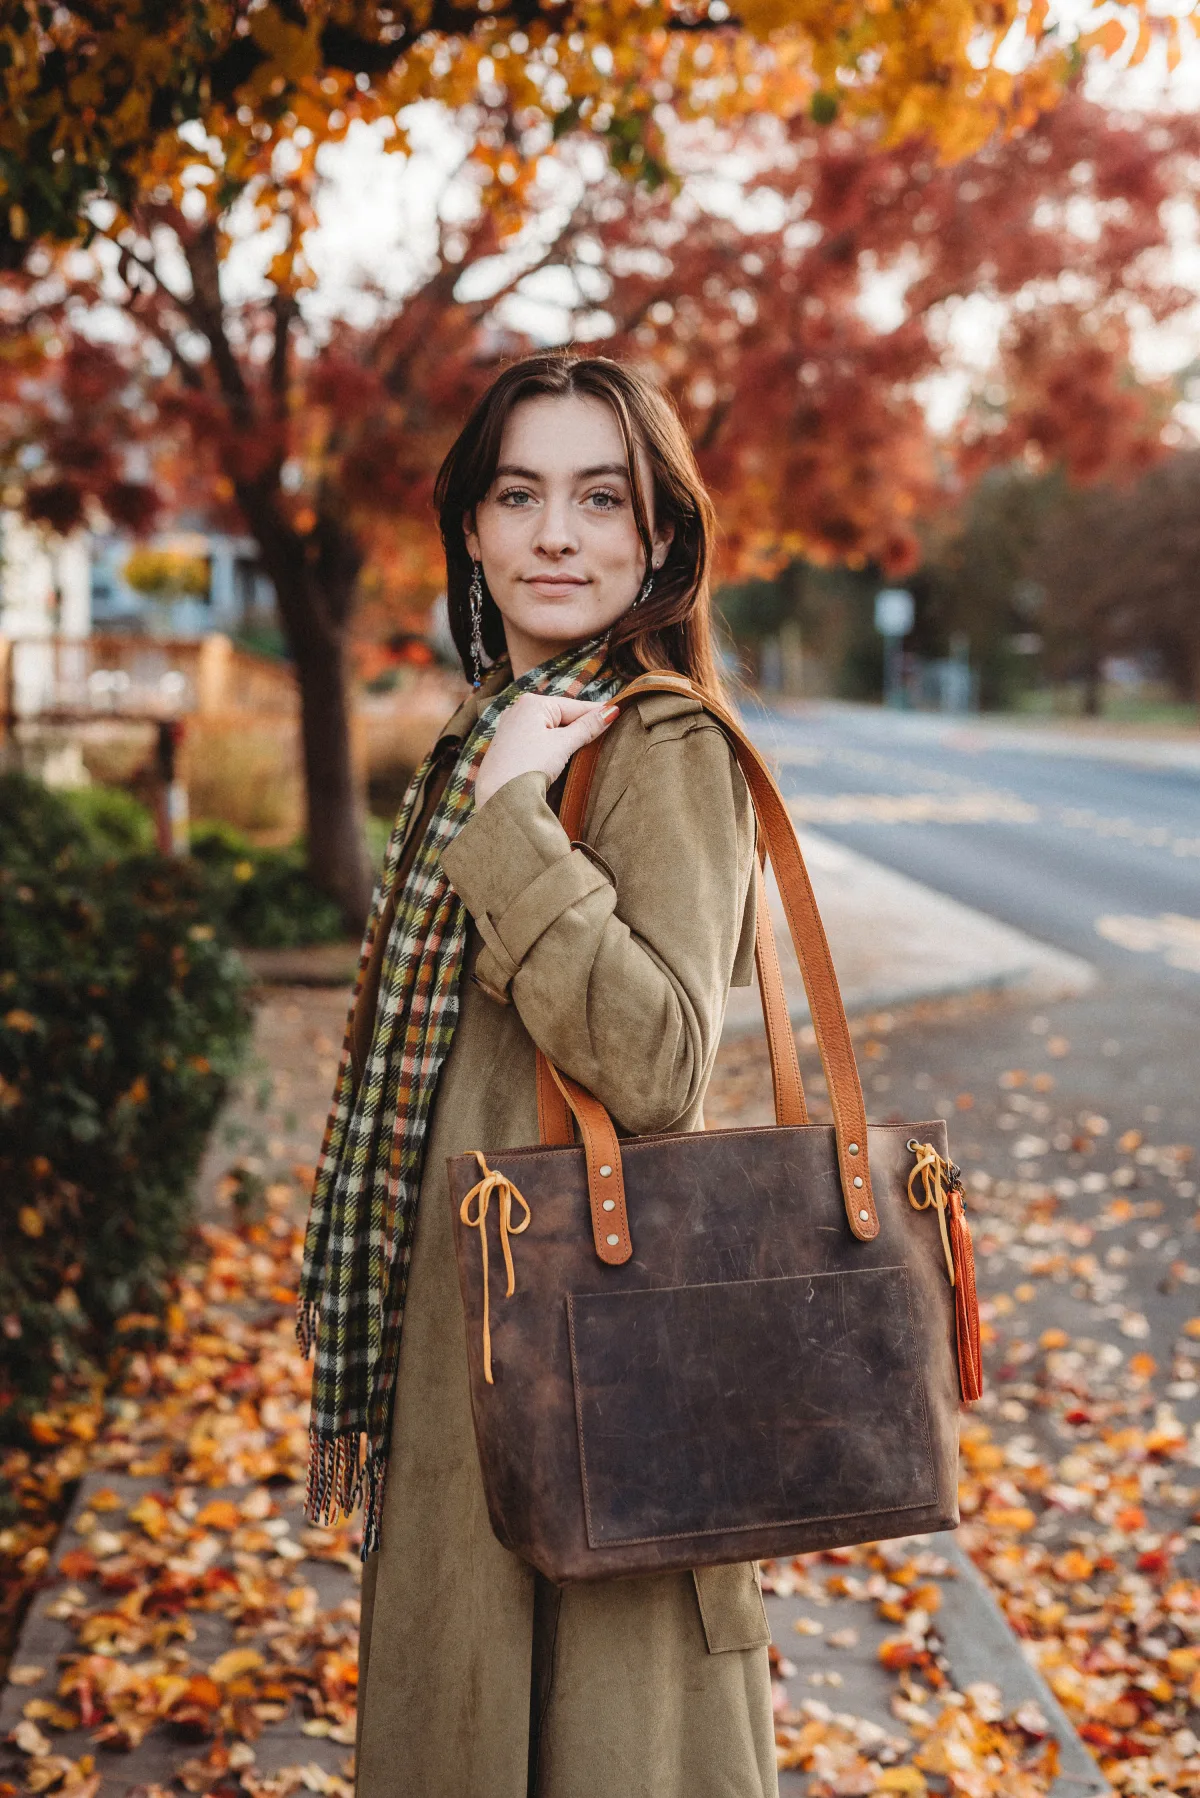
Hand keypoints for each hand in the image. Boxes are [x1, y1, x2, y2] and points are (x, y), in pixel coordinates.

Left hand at [474, 695, 619, 809]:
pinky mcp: (508, 745)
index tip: (619, 711)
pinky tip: (562, 752)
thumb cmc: (528, 767)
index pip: (575, 706)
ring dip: (568, 736)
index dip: (598, 712)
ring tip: (589, 743)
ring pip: (549, 728)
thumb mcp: (562, 745)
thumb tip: (611, 711)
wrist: (497, 796)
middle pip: (562, 716)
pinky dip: (552, 743)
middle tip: (608, 730)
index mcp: (533, 703)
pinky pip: (537, 738)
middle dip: (582, 725)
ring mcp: (511, 727)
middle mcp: (518, 709)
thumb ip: (587, 727)